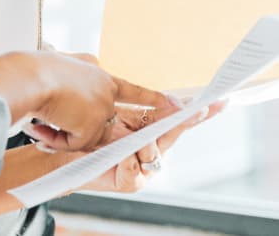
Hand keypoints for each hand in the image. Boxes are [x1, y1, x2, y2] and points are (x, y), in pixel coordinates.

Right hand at [0, 51, 169, 151]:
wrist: (28, 77)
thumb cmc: (33, 69)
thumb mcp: (61, 61)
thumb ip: (78, 69)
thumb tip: (89, 68)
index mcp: (98, 75)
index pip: (130, 90)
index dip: (152, 98)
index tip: (177, 104)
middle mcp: (105, 92)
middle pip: (104, 119)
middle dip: (93, 126)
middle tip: (87, 126)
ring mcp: (100, 110)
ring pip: (85, 135)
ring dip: (61, 132)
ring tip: (40, 118)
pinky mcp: (92, 127)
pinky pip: (74, 144)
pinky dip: (55, 139)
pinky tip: (41, 126)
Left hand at [81, 99, 225, 191]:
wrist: (65, 154)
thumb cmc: (87, 132)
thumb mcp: (110, 114)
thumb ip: (136, 107)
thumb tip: (161, 101)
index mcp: (146, 128)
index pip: (174, 117)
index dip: (195, 110)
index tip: (218, 100)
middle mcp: (150, 148)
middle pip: (172, 134)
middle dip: (185, 121)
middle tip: (198, 109)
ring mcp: (142, 167)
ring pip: (154, 155)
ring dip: (146, 146)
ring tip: (132, 142)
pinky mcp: (129, 182)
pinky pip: (135, 174)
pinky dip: (130, 165)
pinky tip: (125, 159)